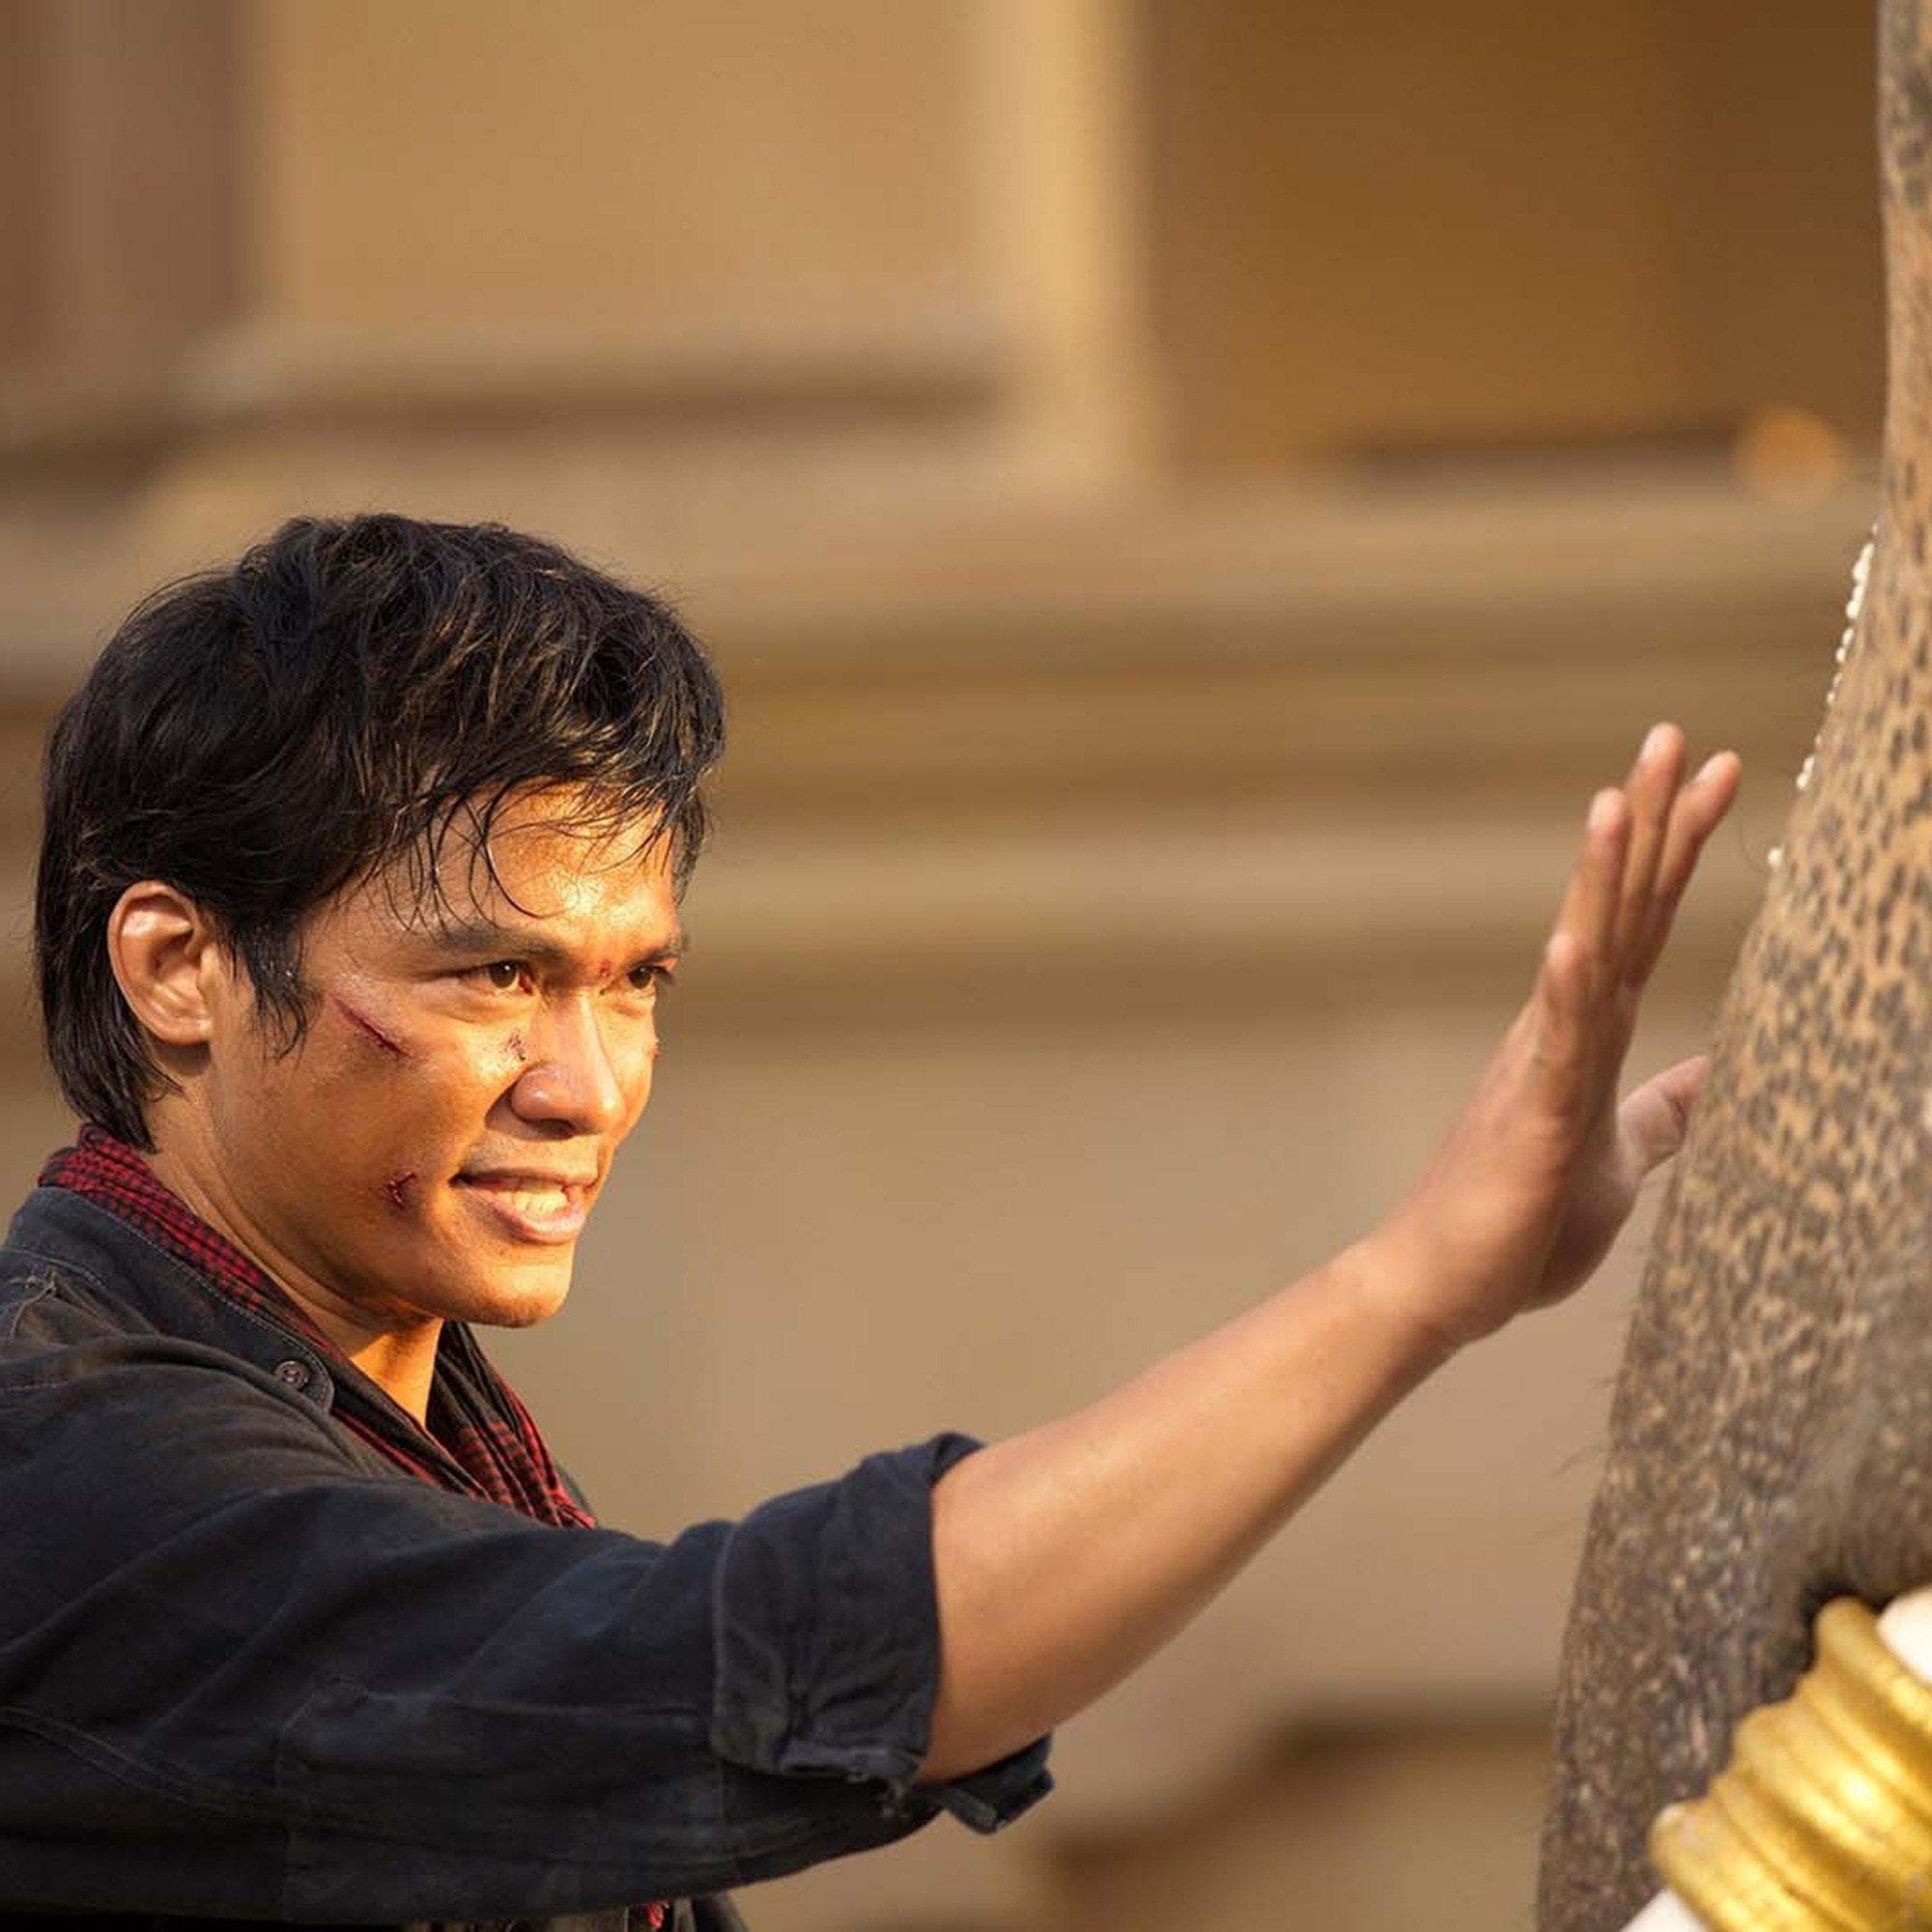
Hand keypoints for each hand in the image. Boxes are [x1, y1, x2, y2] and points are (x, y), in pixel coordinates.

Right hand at [1370, 724, 1741, 1350]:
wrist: (1441, 1286)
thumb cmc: (1517, 1225)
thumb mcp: (1613, 1158)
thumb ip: (1659, 1111)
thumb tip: (1715, 1074)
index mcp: (1583, 1036)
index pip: (1642, 924)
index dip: (1675, 848)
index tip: (1710, 773)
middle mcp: (1559, 1031)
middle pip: (1617, 912)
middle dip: (1648, 824)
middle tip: (1670, 736)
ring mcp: (1541, 1069)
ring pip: (1581, 957)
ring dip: (1599, 880)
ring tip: (1615, 800)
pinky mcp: (1531, 1122)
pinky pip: (1552, 1049)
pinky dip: (1562, 992)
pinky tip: (1571, 940)